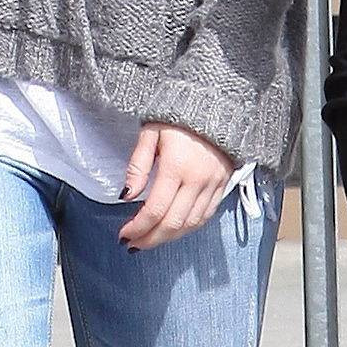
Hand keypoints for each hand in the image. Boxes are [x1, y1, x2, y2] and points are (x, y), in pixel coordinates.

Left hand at [118, 123, 234, 251]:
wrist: (215, 101)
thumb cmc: (178, 114)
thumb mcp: (151, 132)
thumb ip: (138, 165)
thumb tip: (126, 195)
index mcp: (176, 166)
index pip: (155, 210)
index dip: (137, 228)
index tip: (123, 234)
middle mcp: (197, 180)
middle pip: (173, 224)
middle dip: (150, 239)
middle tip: (133, 245)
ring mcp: (213, 184)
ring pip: (191, 225)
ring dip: (169, 238)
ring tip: (150, 240)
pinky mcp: (223, 185)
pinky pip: (206, 216)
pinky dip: (189, 228)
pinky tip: (174, 229)